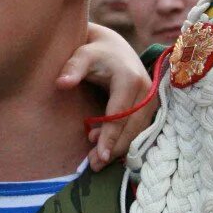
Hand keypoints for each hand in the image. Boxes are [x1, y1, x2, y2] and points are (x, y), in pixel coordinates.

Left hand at [58, 23, 154, 170]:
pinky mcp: (150, 106)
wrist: (114, 47)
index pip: (120, 114)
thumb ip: (72, 68)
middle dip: (114, 148)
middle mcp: (146, 90)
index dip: (110, 136)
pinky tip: (106, 148)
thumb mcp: (82, 55)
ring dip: (120, 147)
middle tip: (94, 165)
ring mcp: (151, 99)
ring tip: (96, 160)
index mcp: (130, 79)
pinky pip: (140, 129)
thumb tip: (61, 83)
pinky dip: (125, 141)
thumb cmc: (94, 52)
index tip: (100, 155)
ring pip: (138, 131)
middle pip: (132, 127)